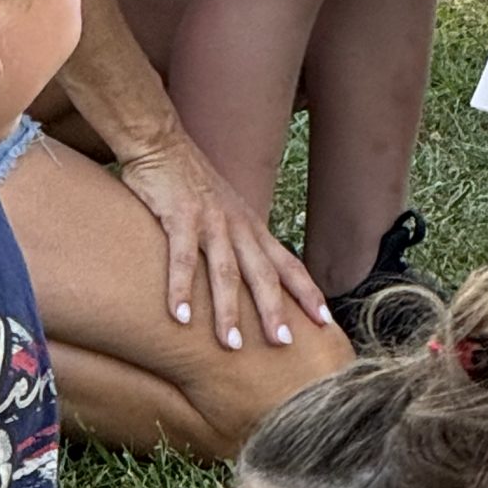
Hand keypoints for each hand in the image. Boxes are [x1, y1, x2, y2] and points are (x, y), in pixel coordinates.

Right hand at [116, 129, 332, 352]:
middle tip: (284, 344)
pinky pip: (182, 257)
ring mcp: (210, 220)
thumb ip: (239, 245)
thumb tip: (251, 282)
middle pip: (262, 272)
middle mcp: (237, 225)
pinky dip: (182, 287)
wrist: (162, 144)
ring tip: (232, 344)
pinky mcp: (180, 215)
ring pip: (225, 269)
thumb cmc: (193, 185)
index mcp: (251, 227)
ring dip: (229, 308)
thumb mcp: (226, 215)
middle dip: (275, 309)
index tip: (324, 321)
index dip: (306, 291)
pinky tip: (180, 317)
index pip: (287, 263)